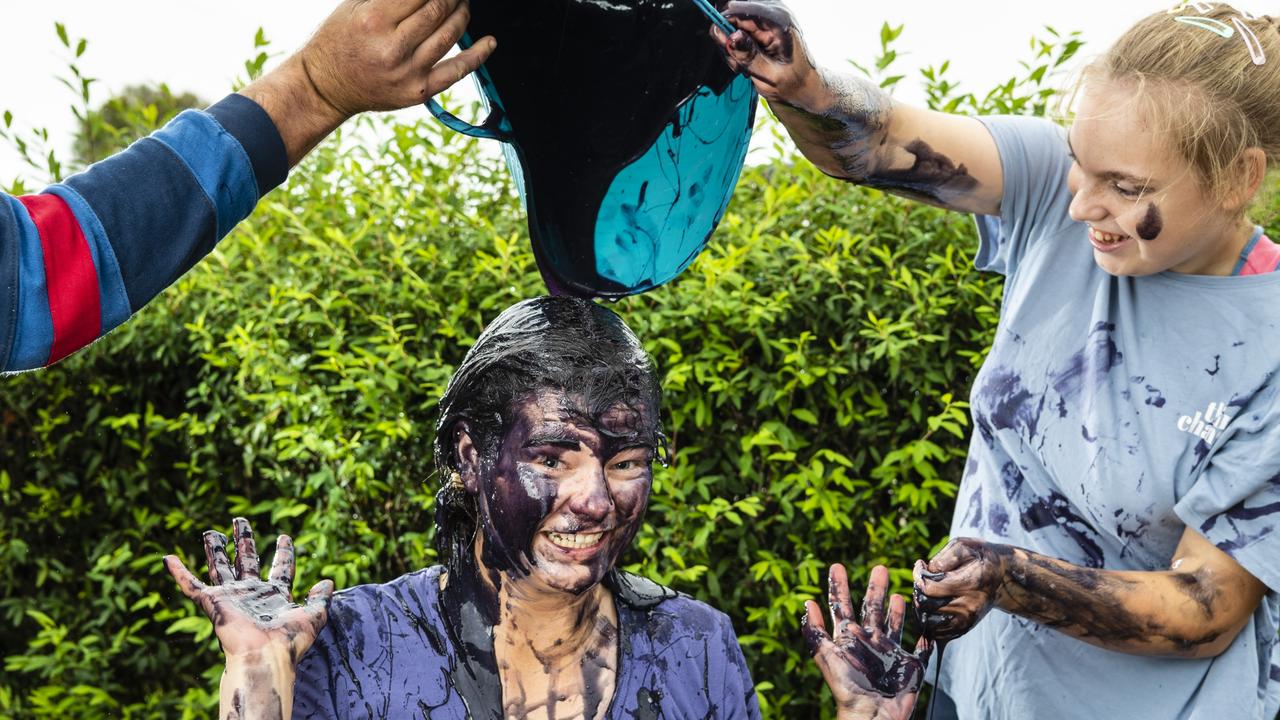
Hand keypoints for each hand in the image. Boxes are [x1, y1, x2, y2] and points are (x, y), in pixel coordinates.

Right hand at [164, 517, 332, 664]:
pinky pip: (191, 585)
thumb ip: (321, 599)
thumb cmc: (289, 641)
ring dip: (215, 549)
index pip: (280, 569)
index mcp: (275, 596)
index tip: (284, 537)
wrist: (265, 655)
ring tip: (211, 532)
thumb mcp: (314, 616)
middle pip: (246, 561)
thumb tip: (329, 581)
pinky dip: (179, 573)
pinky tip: (168, 559)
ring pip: (220, 567)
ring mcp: (231, 597)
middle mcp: (251, 594)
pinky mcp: (212, 603)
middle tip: (240, 520)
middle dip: (244, 541)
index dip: (283, 553)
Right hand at [241, 0, 496, 164]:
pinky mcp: (419, 92)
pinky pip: (456, 71)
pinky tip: (489, 42)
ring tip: (463, 4)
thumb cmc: (340, 39)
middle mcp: (392, 48)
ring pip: (450, 35)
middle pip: (437, 10)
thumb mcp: (356, 6)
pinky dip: (478, 55)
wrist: (327, 86)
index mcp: (373, 20)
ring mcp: (408, 72)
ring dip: (462, 14)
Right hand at [711, 1, 823, 108]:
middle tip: (735, 61)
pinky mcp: (760, 29)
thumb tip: (731, 37)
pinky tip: (745, 63)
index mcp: (781, 23)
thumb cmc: (794, 82)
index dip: (728, 19)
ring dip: (732, 47)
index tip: (719, 35)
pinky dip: (736, 49)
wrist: (805, 87)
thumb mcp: (770, 75)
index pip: (747, 9)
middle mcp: (773, 16)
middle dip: (729, 38)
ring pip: (733, 26)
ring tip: (743, 66)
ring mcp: (766, 22)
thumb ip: (749, 56)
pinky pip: (737, 33)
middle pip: (736, 16)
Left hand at [802, 564, 930, 719]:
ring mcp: (889, 654)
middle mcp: (869, 643)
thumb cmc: (847, 686)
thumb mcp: (826, 655)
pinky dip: (925, 640)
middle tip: (880, 568)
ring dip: (896, 610)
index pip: (842, 606)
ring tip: (899, 593)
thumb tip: (807, 603)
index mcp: (848, 638)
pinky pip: (921, 651)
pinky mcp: (910, 668)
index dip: (839, 587)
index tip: (837, 566)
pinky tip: (927, 629)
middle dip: (874, 588)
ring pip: (894, 625)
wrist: (872, 714)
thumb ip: (815, 631)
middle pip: (871, 609)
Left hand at [912, 537, 1010, 641]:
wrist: (1002, 577)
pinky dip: (929, 619)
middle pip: (927, 605)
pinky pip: (937, 632)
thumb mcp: (963, 546)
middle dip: (919, 591)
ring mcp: (967, 620)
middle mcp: (969, 606)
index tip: (921, 564)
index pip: (930, 588)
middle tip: (923, 579)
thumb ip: (943, 558)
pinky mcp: (965, 628)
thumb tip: (927, 572)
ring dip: (921, 607)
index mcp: (970, 584)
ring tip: (927, 592)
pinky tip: (932, 603)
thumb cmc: (979, 558)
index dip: (919, 575)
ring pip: (929, 621)